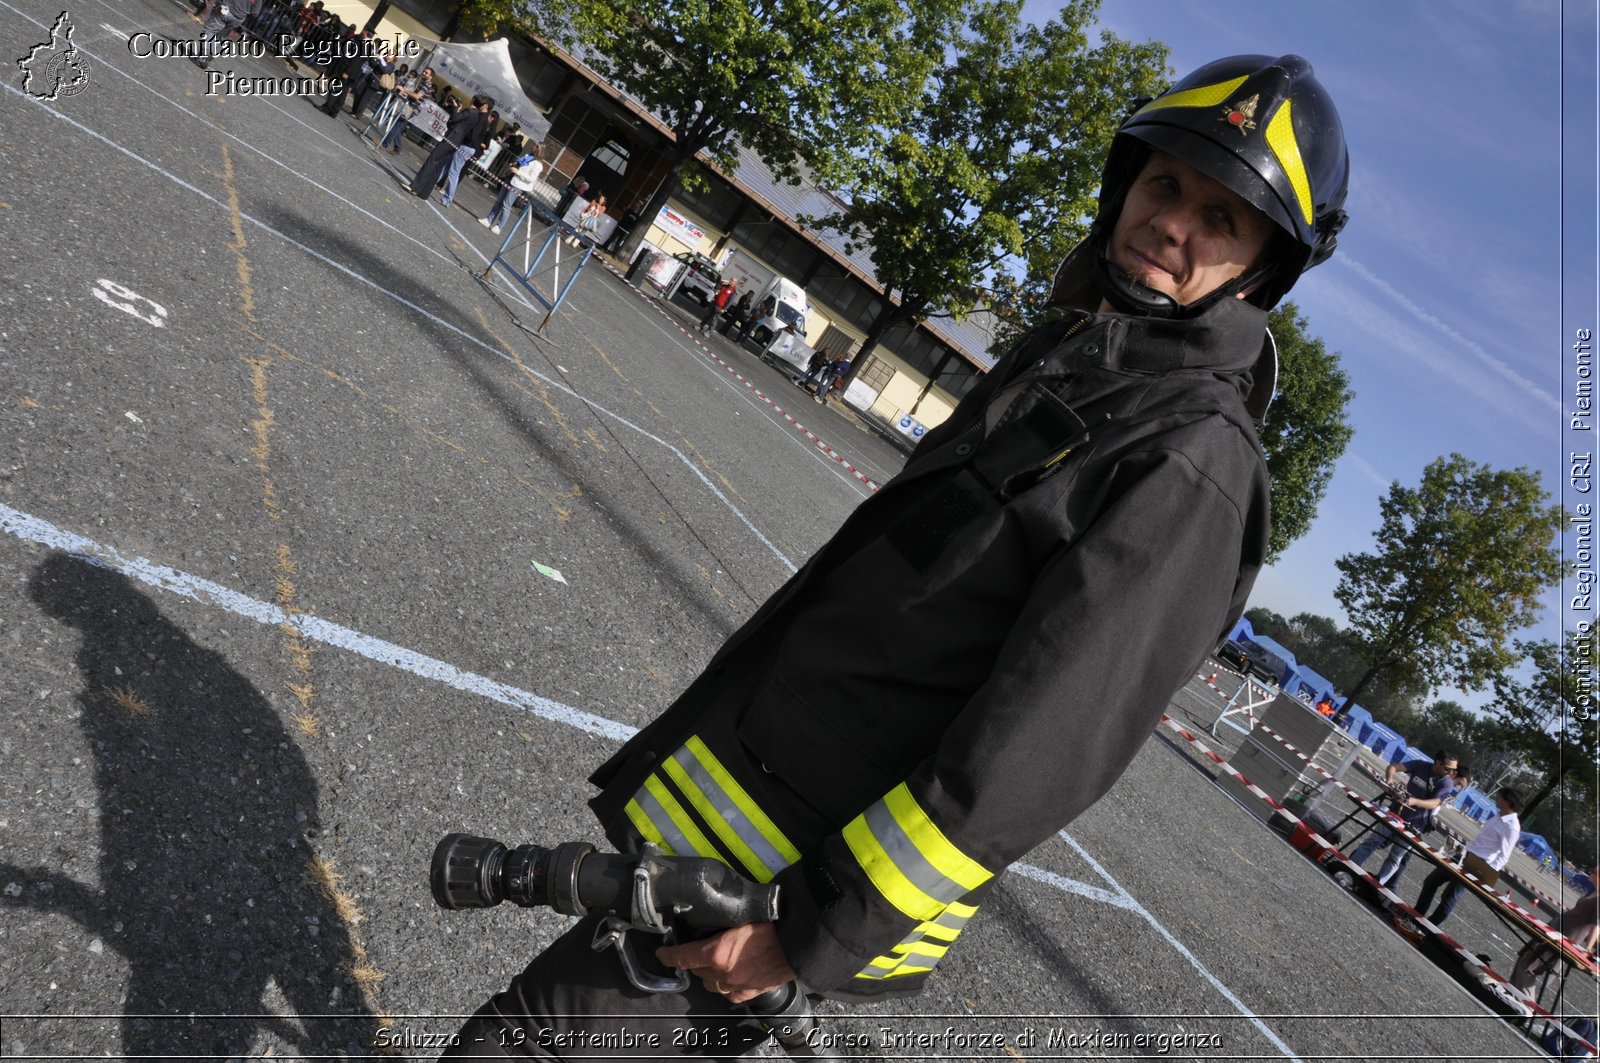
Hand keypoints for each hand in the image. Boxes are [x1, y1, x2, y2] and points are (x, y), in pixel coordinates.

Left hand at [656, 923, 795, 1004]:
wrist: (799, 942)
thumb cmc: (772, 922)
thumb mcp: (740, 915)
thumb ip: (722, 921)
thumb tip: (711, 915)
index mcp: (717, 952)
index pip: (683, 957)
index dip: (669, 955)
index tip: (662, 953)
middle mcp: (723, 973)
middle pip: (698, 971)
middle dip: (694, 961)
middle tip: (698, 950)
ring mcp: (737, 985)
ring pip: (711, 985)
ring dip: (709, 975)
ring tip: (715, 963)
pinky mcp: (751, 992)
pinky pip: (730, 994)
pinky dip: (726, 986)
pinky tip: (731, 977)